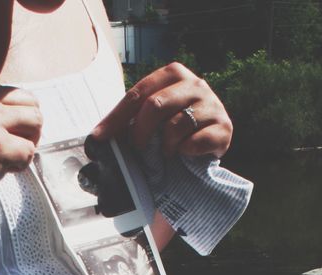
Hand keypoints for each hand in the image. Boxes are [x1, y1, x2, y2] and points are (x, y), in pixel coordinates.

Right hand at [0, 71, 42, 207]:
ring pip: (36, 123)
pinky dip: (19, 164)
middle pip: (31, 104)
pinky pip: (28, 152)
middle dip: (27, 126)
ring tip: (9, 156)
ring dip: (28, 142)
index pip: (13, 93)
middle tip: (12, 145)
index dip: (11, 117)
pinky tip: (1, 169)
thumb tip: (26, 112)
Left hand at [91, 62, 232, 158]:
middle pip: (155, 105)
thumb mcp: (152, 117)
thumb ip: (130, 118)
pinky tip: (185, 154)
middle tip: (138, 148)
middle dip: (140, 132)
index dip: (116, 118)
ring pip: (175, 126)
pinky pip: (194, 143)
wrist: (208, 143)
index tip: (99, 138)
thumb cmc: (174, 127)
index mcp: (173, 73)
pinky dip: (184, 153)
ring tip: (166, 153)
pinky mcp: (224, 127)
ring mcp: (212, 104)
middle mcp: (196, 83)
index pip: (138, 94)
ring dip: (164, 146)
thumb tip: (96, 138)